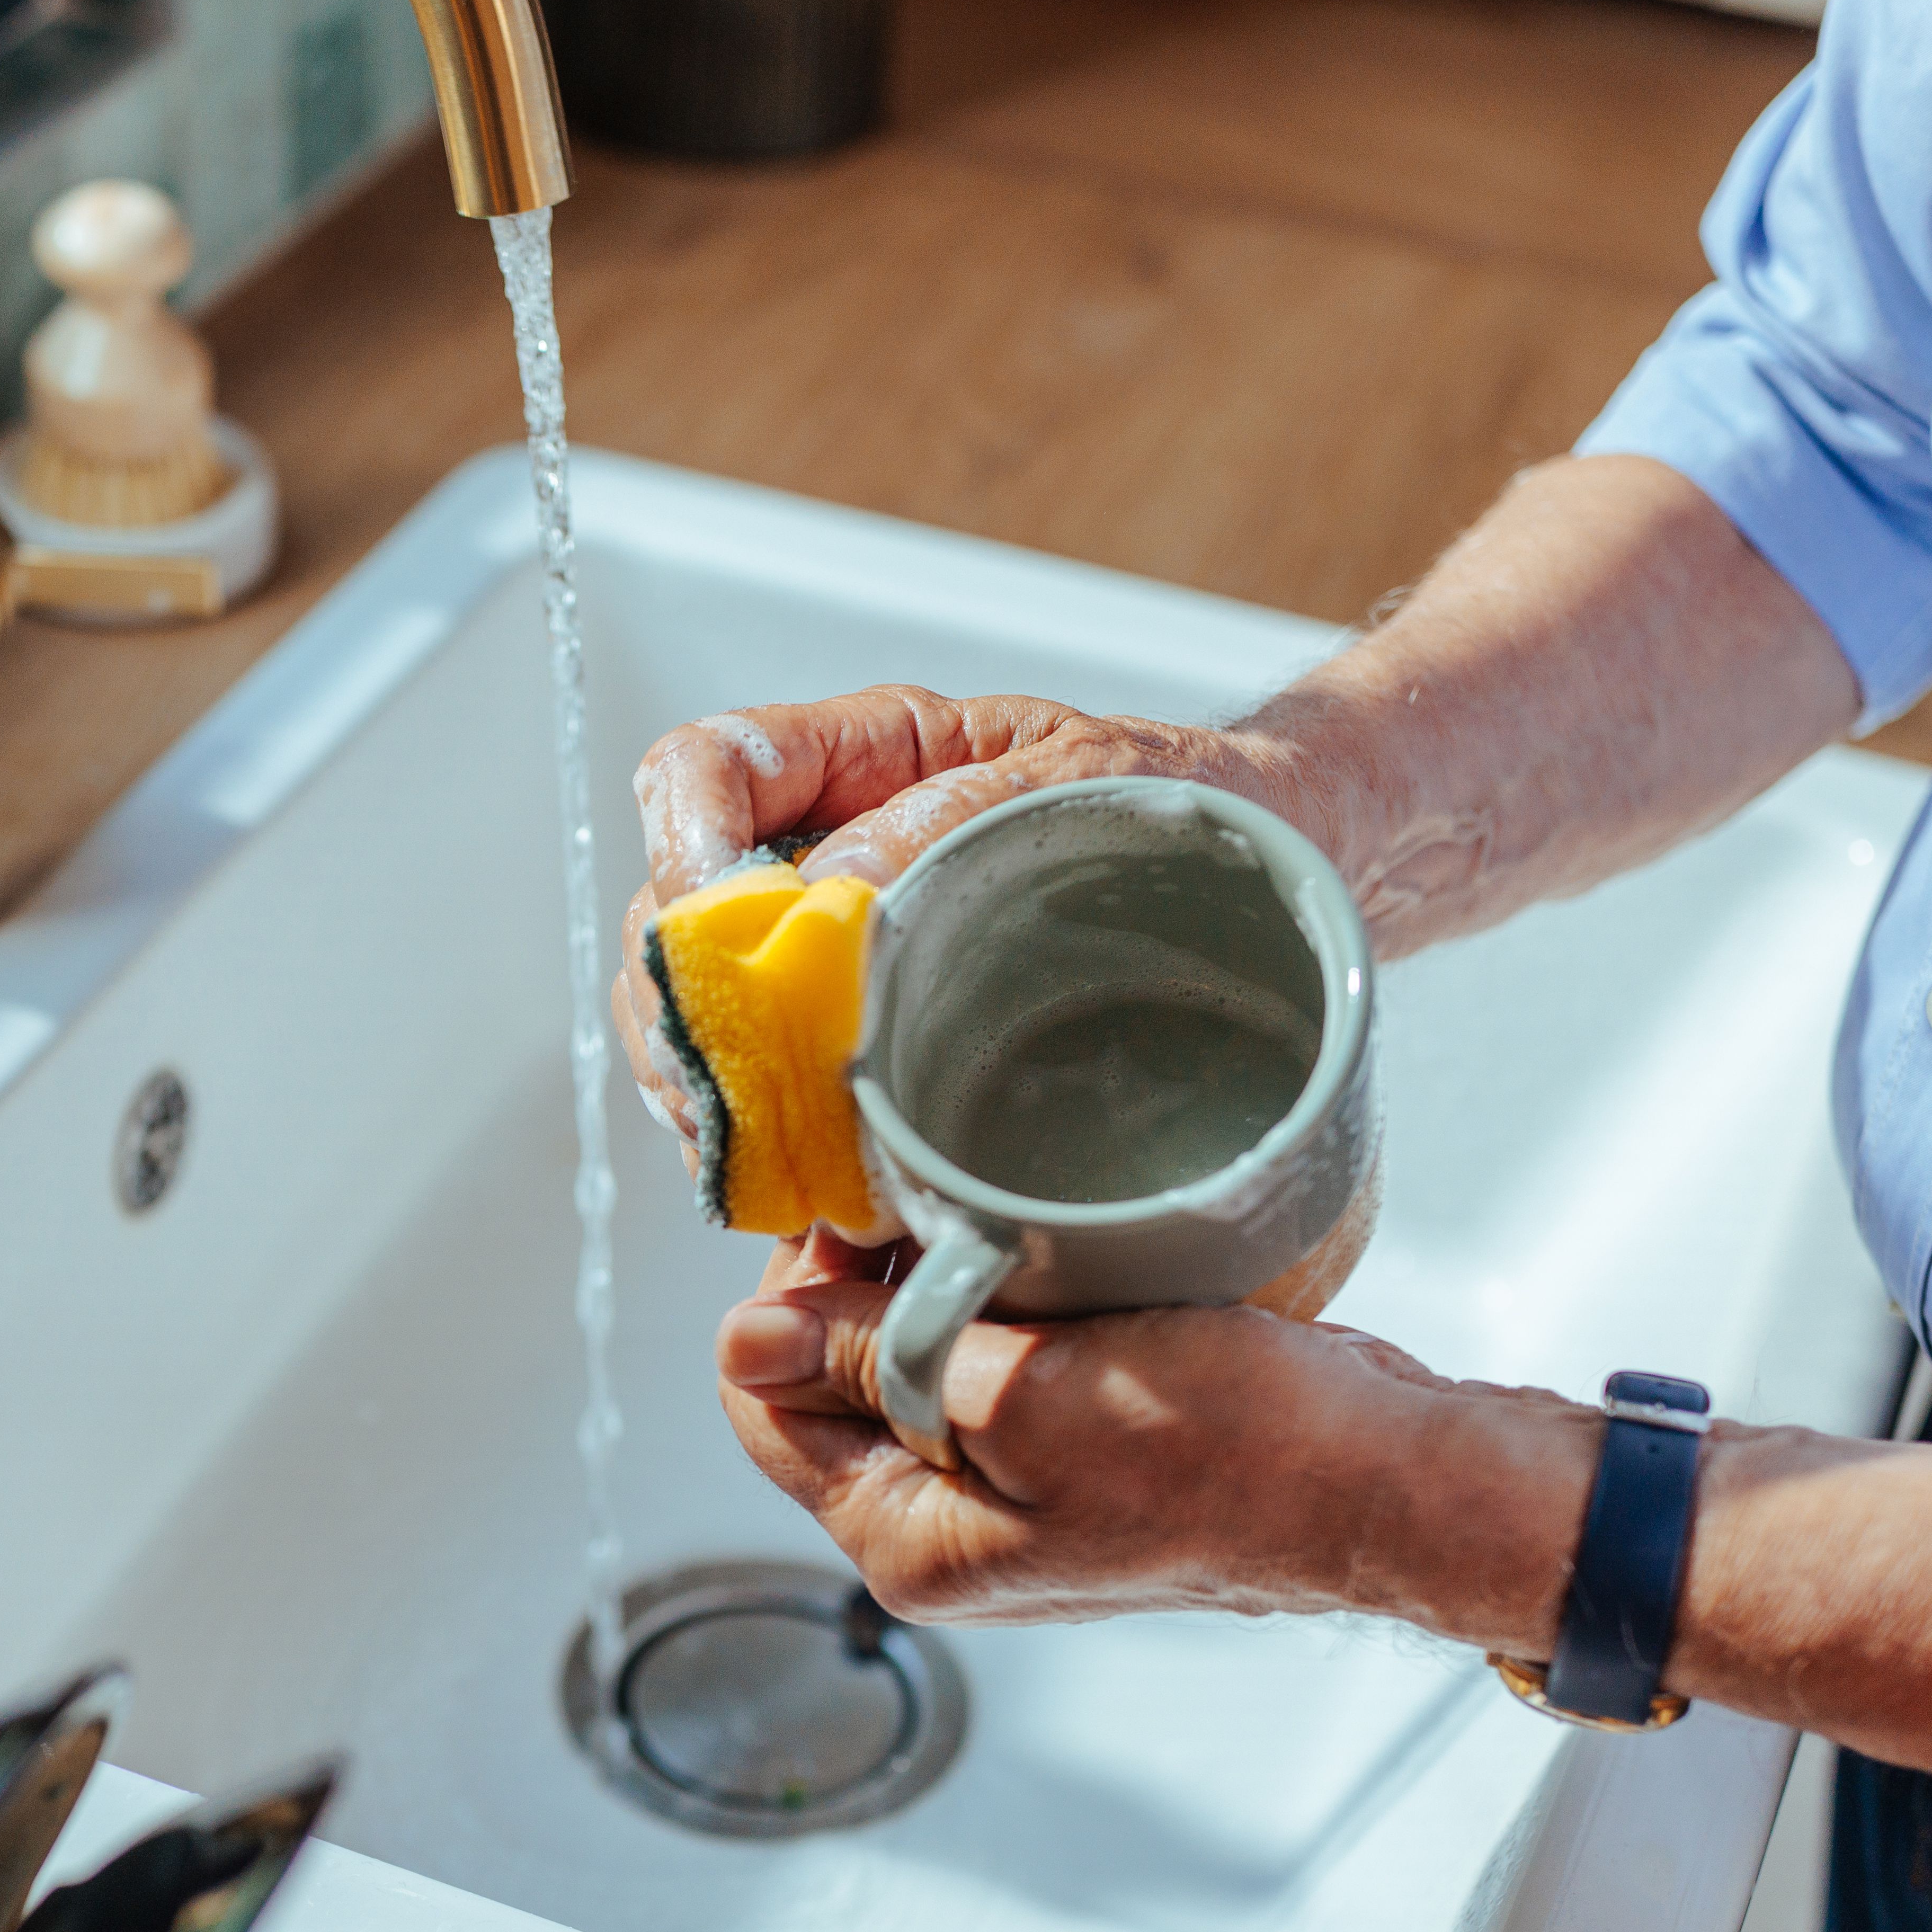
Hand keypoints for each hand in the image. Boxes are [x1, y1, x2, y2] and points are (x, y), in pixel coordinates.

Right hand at [606, 688, 1359, 1163]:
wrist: (1262, 872)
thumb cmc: (1176, 807)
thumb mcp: (1076, 784)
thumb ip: (945, 827)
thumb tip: (826, 898)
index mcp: (864, 756)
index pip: (701, 769)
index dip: (679, 846)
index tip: (715, 922)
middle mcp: (820, 847)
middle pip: (669, 913)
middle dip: (683, 1003)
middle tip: (728, 1082)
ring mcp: (824, 949)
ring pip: (694, 1011)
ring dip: (708, 1084)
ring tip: (763, 1146)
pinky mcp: (854, 1041)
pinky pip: (759, 1084)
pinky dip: (761, 1136)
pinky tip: (803, 1175)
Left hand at [709, 1228, 1589, 1648]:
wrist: (1380, 1476)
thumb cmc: (1231, 1451)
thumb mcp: (1027, 1397)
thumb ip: (878, 1363)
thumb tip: (743, 1340)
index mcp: (908, 1543)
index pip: (764, 1407)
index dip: (788, 1299)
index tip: (851, 1211)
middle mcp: (944, 1533)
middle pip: (831, 1383)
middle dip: (858, 1285)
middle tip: (920, 1192)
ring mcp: (1011, 1494)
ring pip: (912, 1362)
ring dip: (931, 1285)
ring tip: (980, 1215)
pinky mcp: (1073, 1449)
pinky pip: (991, 1363)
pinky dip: (999, 1302)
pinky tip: (1034, 1253)